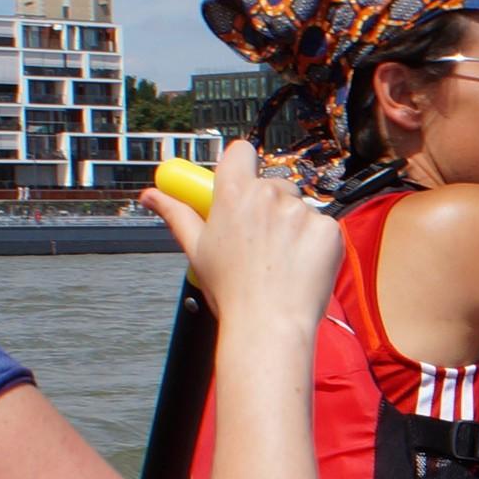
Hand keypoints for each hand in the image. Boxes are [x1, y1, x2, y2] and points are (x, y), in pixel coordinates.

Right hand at [145, 137, 336, 329]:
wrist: (268, 325)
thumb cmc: (230, 291)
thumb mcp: (196, 250)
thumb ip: (176, 214)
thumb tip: (150, 195)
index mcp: (233, 193)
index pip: (241, 152)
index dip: (242, 166)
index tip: (242, 185)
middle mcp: (268, 194)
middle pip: (274, 184)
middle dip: (270, 206)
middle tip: (262, 243)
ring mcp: (301, 210)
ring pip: (299, 207)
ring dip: (294, 226)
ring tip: (281, 261)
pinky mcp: (328, 228)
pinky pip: (323, 226)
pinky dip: (316, 243)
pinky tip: (302, 267)